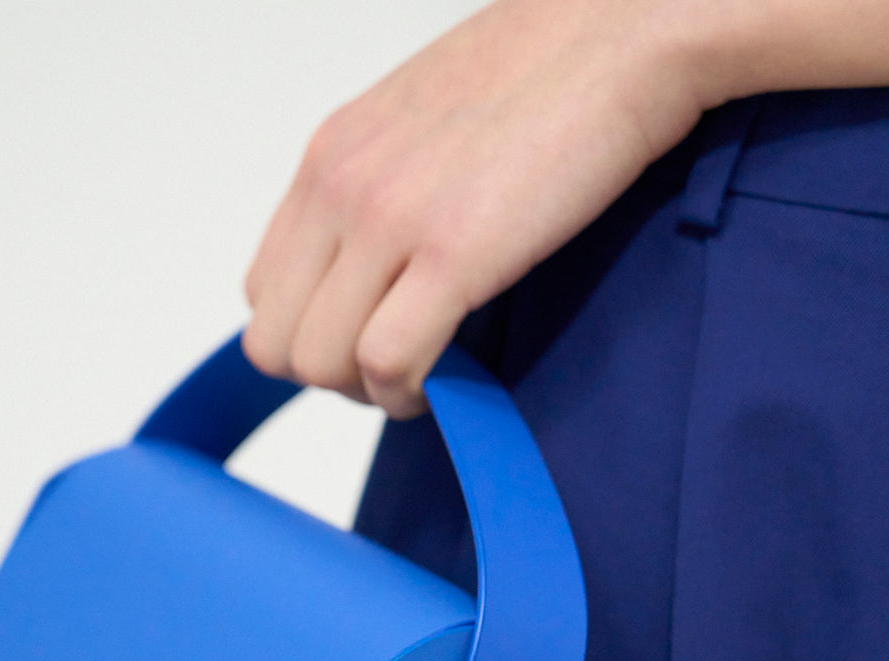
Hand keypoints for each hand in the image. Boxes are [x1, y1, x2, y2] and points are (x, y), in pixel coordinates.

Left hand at [241, 0, 710, 416]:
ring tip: (430, 378)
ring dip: (373, 393)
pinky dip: (413, 396)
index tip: (368, 343)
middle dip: (334, 380)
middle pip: (276, 345)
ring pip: (321, 364)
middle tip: (400, 373)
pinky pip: (388, 364)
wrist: (625, 26)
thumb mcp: (420, 126)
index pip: (263, 293)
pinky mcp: (451, 252)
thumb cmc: (544, 76)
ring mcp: (388, 219)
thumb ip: (379, 192)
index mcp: (327, 158)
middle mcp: (340, 187)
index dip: (313, 338)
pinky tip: (454, 383)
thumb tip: (376, 273)